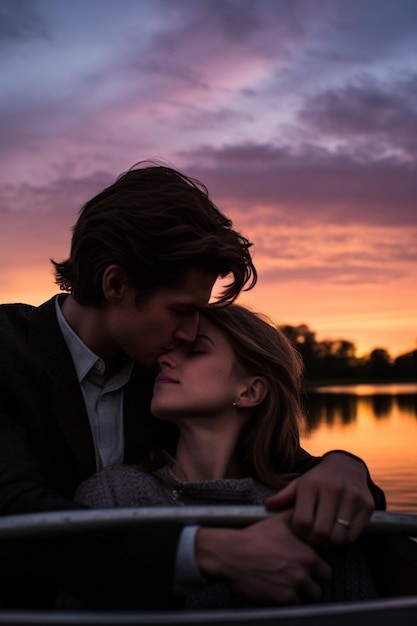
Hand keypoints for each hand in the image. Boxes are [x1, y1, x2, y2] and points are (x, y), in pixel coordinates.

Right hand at [195, 511, 330, 604]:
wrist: (232, 553)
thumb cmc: (254, 537)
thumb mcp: (279, 521)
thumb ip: (297, 518)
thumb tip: (306, 513)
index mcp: (307, 554)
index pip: (326, 571)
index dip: (317, 571)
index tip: (309, 570)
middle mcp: (303, 572)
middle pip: (320, 588)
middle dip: (311, 585)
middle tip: (300, 580)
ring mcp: (293, 587)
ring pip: (308, 599)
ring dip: (300, 595)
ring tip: (289, 586)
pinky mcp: (281, 600)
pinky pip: (293, 606)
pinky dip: (287, 600)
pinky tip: (278, 590)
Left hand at [264, 453, 373, 545]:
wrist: (346, 466)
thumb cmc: (318, 480)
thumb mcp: (300, 484)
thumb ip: (284, 496)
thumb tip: (267, 506)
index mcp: (312, 484)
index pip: (302, 521)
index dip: (299, 533)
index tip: (300, 532)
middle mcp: (333, 488)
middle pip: (321, 532)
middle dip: (314, 541)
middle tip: (312, 539)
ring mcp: (352, 496)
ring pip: (339, 536)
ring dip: (330, 543)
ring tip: (324, 536)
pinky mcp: (367, 504)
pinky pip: (354, 535)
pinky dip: (344, 539)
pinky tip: (338, 531)